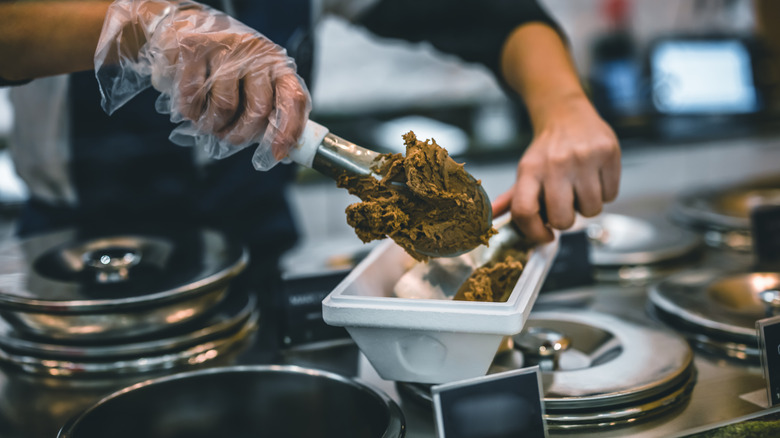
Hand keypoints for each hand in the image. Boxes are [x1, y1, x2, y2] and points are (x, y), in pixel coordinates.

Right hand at [95, 0, 310, 169]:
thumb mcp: (255, 81)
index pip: (293, 98)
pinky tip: (193, 107)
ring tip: (209, 121)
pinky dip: (191, 113)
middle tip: (229, 137)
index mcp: (276, 64)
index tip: (276, 154)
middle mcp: (255, 54)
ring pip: (224, 108)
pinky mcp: (194, 49)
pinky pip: (193, 98)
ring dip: (213, 126)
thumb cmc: (226, 64)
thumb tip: (280, 152)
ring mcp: (225, 49)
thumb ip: (270, 111)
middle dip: (241, 135)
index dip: (288, 131)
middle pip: (258, 110)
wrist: (186, 27)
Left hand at [492, 95, 620, 241]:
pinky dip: (605, 193)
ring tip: (581, 188)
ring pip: (591, 210)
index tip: (546, 235)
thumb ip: (512, 198)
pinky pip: (611, 196)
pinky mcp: (608, 153)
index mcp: (530, 170)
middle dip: (565, 220)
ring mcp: (584, 158)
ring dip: (587, 206)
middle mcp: (555, 163)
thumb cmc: (546, 151)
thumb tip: (490, 216)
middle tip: (565, 205)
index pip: (524, 211)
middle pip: (562, 219)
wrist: (568, 115)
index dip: (535, 232)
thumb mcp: (526, 170)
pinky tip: (595, 178)